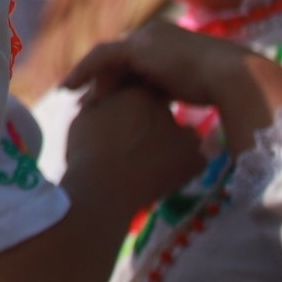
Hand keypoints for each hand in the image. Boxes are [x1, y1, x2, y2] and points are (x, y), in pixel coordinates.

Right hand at [63, 83, 206, 218]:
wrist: (103, 187)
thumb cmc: (87, 151)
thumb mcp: (85, 117)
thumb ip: (100, 102)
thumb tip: (103, 96)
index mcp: (137, 94)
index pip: (140, 95)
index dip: (130, 112)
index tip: (121, 127)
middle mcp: (165, 109)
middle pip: (160, 113)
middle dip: (150, 125)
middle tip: (133, 147)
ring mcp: (184, 135)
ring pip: (179, 135)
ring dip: (168, 144)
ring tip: (148, 163)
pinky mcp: (196, 160)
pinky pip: (192, 159)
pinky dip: (182, 166)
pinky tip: (163, 175)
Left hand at [64, 21, 253, 107]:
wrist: (234, 79)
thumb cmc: (227, 93)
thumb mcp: (195, 93)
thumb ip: (178, 95)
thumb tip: (176, 123)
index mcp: (171, 45)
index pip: (136, 63)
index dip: (120, 84)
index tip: (106, 105)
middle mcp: (155, 35)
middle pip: (118, 60)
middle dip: (101, 83)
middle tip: (86, 105)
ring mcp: (145, 37)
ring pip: (108, 60)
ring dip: (91, 80)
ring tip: (76, 102)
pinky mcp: (136, 46)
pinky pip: (100, 58)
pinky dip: (83, 71)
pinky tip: (68, 88)